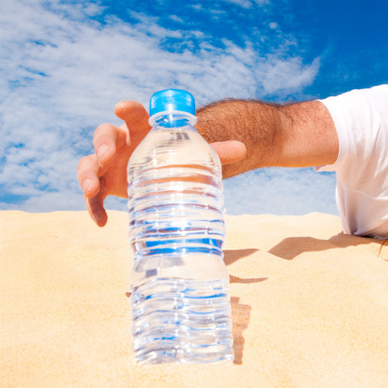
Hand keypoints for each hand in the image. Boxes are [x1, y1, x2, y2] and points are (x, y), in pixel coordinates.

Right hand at [77, 100, 246, 226]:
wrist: (162, 174)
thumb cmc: (175, 158)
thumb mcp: (192, 155)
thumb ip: (215, 151)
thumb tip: (243, 148)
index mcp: (141, 129)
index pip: (132, 114)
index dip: (127, 109)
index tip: (122, 107)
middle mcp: (120, 143)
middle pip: (103, 135)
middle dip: (101, 144)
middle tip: (106, 156)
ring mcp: (108, 163)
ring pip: (88, 163)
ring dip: (87, 175)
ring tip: (92, 189)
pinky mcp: (105, 184)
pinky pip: (92, 195)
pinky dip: (93, 207)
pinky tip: (101, 222)